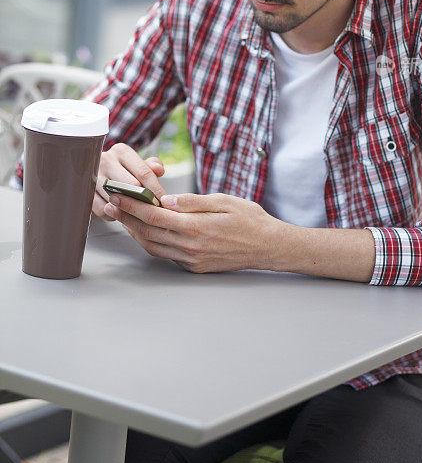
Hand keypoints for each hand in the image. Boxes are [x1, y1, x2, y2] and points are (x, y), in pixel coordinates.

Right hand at [93, 143, 165, 220]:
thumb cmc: (122, 171)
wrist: (94, 175)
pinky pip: (103, 209)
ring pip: (117, 199)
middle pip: (131, 186)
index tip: (163, 202)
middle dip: (144, 201)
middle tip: (153, 211)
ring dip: (128, 209)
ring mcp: (93, 175)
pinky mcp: (84, 191)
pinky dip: (112, 214)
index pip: (144, 172)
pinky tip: (118, 212)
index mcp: (122, 151)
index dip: (156, 189)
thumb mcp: (137, 165)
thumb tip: (159, 170)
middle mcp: (106, 160)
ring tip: (136, 212)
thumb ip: (150, 167)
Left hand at [103, 191, 282, 271]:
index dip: (132, 206)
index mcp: (196, 228)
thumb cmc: (250, 219)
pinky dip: (152, 242)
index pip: (154, 216)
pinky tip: (147, 232)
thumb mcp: (224, 201)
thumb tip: (166, 199)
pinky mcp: (195, 267)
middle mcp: (190, 247)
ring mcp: (192, 260)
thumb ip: (193, 201)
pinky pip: (167, 254)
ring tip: (122, 217)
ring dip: (135, 232)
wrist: (269, 247)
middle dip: (126, 218)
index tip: (118, 195)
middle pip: (148, 233)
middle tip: (110, 205)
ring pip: (154, 247)